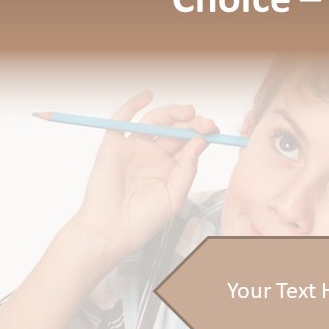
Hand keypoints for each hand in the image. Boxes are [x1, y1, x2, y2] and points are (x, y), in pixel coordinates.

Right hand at [69, 92, 217, 266]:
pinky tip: (147, 95)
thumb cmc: (144, 220)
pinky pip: (122, 119)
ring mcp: (134, 148)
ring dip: (172, 113)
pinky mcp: (113, 145)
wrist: (112, 232)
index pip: (190, 143)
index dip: (203, 134)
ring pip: (155, 122)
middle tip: (205, 123)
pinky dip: (133, 104)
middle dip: (192, 123)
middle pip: (176, 130)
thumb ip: (187, 168)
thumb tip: (199, 141)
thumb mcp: (175, 195)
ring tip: (188, 112)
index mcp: (172, 167)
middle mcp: (154, 155)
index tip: (216, 130)